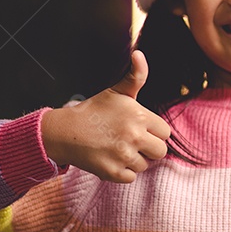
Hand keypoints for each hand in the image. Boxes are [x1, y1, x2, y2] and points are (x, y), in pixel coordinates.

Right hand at [41, 50, 171, 183]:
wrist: (65, 132)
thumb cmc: (94, 111)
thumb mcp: (117, 91)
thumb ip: (136, 76)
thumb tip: (139, 54)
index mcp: (140, 117)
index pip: (165, 132)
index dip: (153, 131)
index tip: (138, 128)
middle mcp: (134, 136)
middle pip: (160, 151)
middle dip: (148, 148)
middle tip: (131, 141)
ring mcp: (123, 156)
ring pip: (145, 165)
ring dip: (135, 160)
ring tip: (118, 148)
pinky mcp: (112, 173)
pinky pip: (131, 177)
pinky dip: (122, 172)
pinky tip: (111, 159)